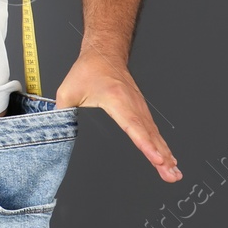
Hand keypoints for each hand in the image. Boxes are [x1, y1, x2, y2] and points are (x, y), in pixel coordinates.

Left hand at [55, 45, 180, 182]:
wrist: (104, 52)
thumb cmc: (89, 69)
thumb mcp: (68, 90)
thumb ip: (62, 113)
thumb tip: (54, 132)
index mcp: (116, 99)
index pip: (133, 126)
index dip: (145, 144)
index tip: (156, 158)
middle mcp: (132, 104)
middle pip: (149, 134)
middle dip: (162, 157)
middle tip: (171, 175)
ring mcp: (139, 107)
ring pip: (154, 134)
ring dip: (165, 154)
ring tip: (173, 173)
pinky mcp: (140, 109)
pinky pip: (153, 130)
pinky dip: (162, 145)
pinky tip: (168, 158)